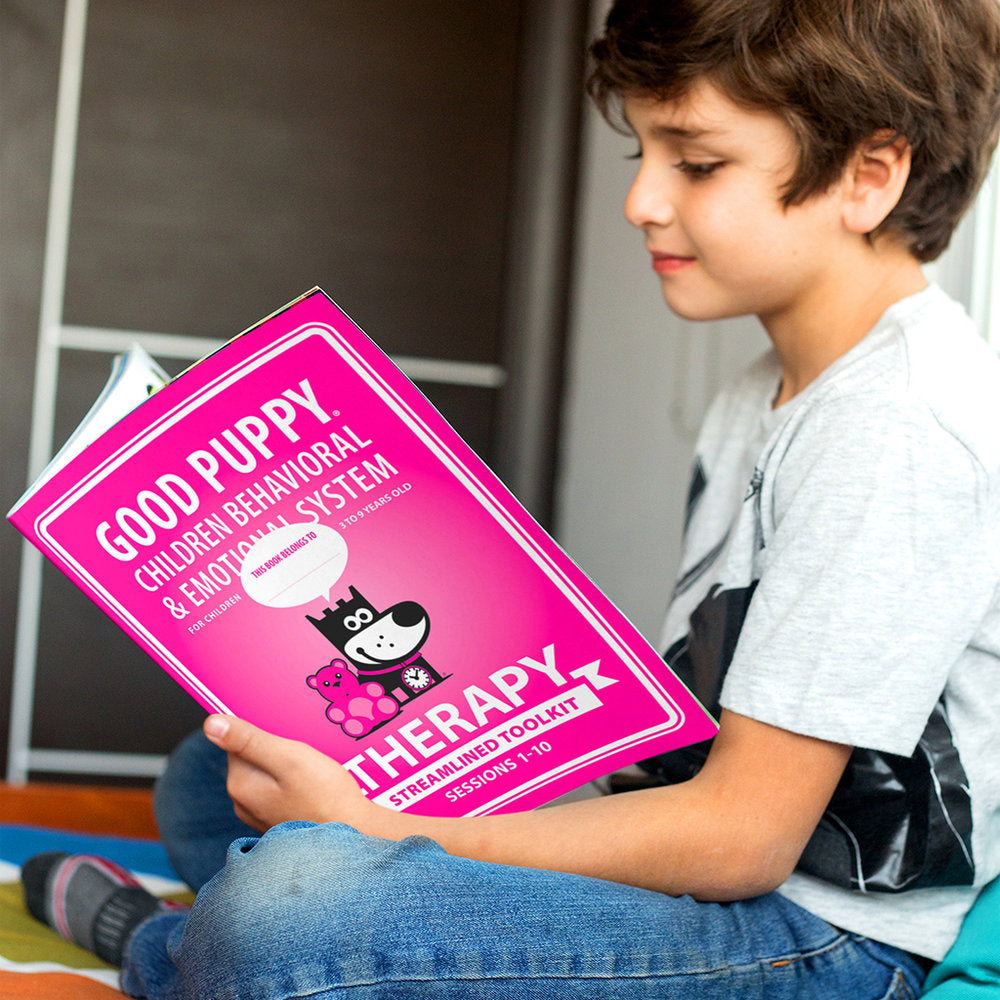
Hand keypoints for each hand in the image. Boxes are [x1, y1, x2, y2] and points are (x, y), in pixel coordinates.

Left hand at [203, 715, 370, 831]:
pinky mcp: (277, 822)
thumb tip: (211, 724)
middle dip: (279, 750)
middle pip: (254, 758)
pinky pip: (280, 792)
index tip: (290, 738)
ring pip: (269, 775)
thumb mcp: (289, 758)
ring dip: (289, 767)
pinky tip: (315, 787)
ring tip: (315, 771)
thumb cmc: (325, 796)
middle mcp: (243, 803)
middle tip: (307, 755)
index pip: (239, 742)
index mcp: (240, 785)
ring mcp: (260, 816)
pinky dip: (295, 785)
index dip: (267, 733)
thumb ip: (249, 740)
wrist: (355, 836)